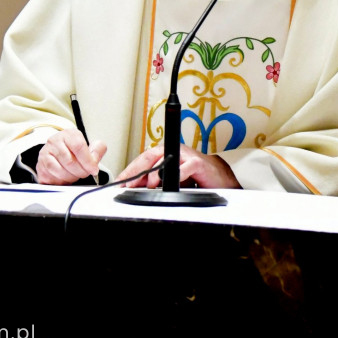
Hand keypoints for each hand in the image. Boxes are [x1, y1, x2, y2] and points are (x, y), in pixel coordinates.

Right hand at [36, 129, 106, 184]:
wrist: (60, 152)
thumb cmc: (76, 151)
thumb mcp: (91, 146)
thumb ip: (98, 150)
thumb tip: (94, 159)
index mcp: (69, 134)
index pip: (79, 147)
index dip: (88, 161)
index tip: (93, 169)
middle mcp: (55, 141)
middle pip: (70, 161)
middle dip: (81, 171)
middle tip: (85, 173)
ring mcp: (45, 153)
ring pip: (60, 171)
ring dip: (71, 177)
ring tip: (75, 175)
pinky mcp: (39, 166)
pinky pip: (51, 178)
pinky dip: (61, 181)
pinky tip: (65, 178)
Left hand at [119, 145, 241, 188]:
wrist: (217, 175)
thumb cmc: (194, 175)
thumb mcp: (170, 178)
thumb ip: (155, 180)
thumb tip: (136, 186)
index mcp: (166, 152)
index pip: (144, 158)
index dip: (130, 169)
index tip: (120, 182)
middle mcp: (174, 150)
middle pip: (151, 156)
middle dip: (137, 171)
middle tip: (128, 184)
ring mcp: (186, 155)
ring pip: (166, 159)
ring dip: (155, 172)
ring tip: (147, 185)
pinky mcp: (198, 163)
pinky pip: (186, 167)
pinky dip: (177, 174)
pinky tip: (170, 182)